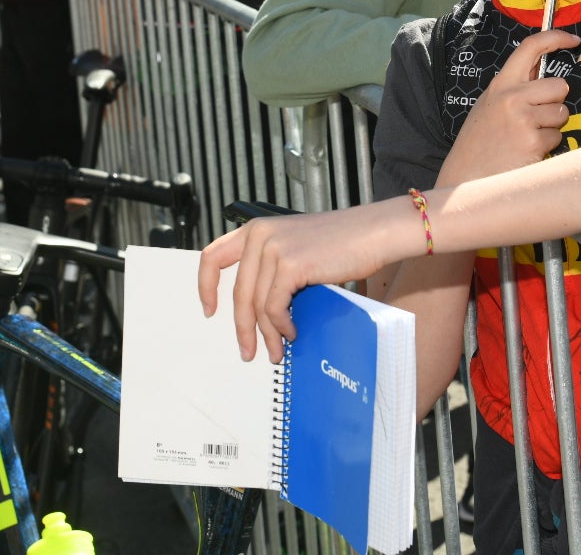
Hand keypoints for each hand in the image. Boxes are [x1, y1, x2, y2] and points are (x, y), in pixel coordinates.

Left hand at [198, 198, 418, 362]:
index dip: (206, 287)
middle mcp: (259, 235)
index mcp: (256, 229)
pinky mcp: (290, 265)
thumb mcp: (296, 247)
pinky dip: (281, 327)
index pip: (212, 256)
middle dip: (242, 328)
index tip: (210, 311)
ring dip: (266, 335)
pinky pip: (275, 308)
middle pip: (238, 293)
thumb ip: (272, 267)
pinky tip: (292, 332)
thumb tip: (257, 313)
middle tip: (247, 352)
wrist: (374, 233)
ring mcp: (274, 249)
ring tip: (276, 351)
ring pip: (256, 305)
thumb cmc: (342, 243)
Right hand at [437, 28, 577, 187]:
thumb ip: (514, 88)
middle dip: (555, 102)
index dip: (556, 38)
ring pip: (562, 113)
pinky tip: (526, 151)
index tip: (573, 39)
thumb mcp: (489, 105)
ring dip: (551, 126)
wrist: (466, 178)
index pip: (530, 47)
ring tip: (526, 137)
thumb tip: (544, 73)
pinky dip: (547, 146)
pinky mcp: (533, 141)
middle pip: (559, 86)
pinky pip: (557, 137)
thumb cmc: (479, 143)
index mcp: (501, 83)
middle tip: (536, 117)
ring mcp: (523, 118)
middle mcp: (512, 96)